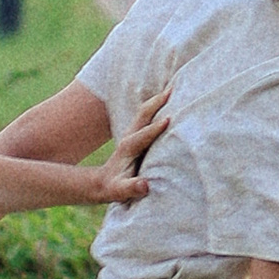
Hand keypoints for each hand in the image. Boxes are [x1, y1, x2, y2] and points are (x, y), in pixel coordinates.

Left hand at [86, 90, 170, 207]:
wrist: (104, 182)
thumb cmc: (115, 188)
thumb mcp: (120, 191)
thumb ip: (131, 188)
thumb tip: (144, 185)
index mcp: (128, 149)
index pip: (143, 135)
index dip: (155, 128)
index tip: (168, 119)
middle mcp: (130, 136)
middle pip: (143, 114)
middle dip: (157, 102)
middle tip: (174, 89)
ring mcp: (134, 133)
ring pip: (146, 111)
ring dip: (159, 100)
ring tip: (174, 88)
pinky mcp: (138, 133)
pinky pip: (148, 115)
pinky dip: (158, 105)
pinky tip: (169, 99)